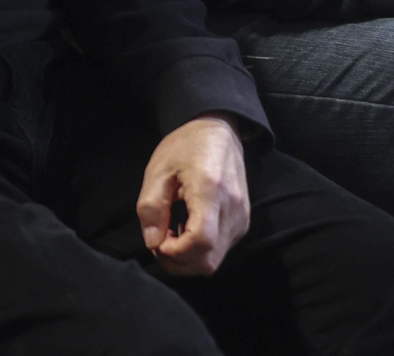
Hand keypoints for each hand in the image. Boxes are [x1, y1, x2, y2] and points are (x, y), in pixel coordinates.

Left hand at [136, 115, 248, 276]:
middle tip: (158, 241)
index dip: (175, 252)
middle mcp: (232, 209)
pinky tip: (184, 231)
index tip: (157, 241)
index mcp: (210, 190)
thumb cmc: (186, 146)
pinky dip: (198, 251)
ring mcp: (241, 219)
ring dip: (187, 258)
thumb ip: (151, 207)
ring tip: (169, 235)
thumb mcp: (158, 170)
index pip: (201, 240)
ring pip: (214, 261)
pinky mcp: (242, 223)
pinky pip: (220, 250)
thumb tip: (153, 242)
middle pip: (208, 260)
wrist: (219, 132)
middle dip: (177, 262)